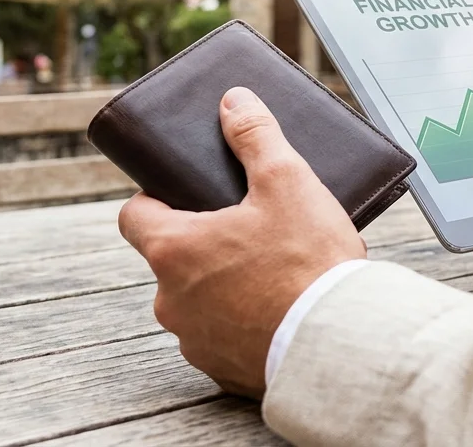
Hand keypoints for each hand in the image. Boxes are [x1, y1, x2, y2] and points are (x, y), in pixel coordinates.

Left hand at [118, 87, 365, 398]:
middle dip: (202, 244)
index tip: (184, 193)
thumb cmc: (308, 262)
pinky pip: (223, 338)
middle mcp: (170, 300)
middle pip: (170, 259)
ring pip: (196, 302)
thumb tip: (233, 101)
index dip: (155, 199)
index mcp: (174, 250)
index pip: (134, 216)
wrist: (338, 342)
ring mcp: (194, 340)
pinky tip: (280, 309)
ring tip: (271, 271)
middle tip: (246, 229)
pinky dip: (243, 323)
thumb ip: (255, 136)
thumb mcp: (287, 181)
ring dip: (222, 287)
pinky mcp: (222, 370)